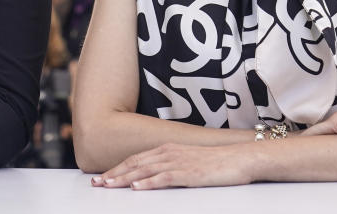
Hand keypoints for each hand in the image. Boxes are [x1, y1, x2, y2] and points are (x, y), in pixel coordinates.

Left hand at [90, 143, 253, 189]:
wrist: (240, 159)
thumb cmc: (216, 163)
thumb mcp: (188, 161)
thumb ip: (170, 165)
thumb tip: (152, 176)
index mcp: (167, 149)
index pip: (136, 159)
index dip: (117, 168)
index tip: (103, 177)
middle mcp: (169, 152)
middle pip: (135, 164)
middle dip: (114, 174)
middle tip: (97, 183)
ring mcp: (178, 162)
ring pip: (144, 171)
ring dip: (124, 179)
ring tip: (108, 185)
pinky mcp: (188, 173)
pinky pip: (164, 178)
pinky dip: (148, 183)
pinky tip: (137, 188)